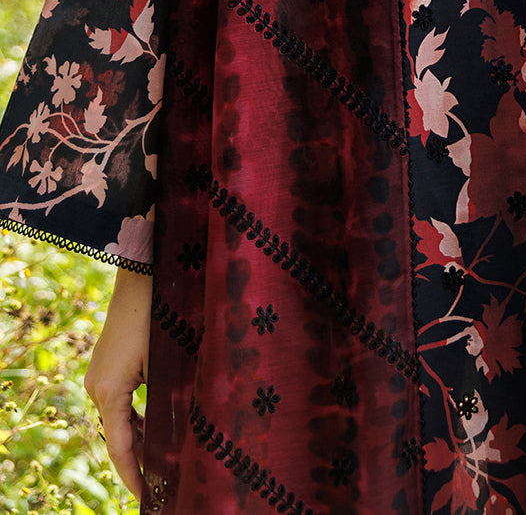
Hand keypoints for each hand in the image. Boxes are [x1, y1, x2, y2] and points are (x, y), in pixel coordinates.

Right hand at [84, 266, 151, 501]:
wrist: (142, 274)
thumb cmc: (159, 315)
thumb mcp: (168, 360)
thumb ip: (171, 396)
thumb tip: (188, 430)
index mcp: (109, 391)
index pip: (120, 447)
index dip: (133, 475)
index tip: (147, 497)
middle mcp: (96, 387)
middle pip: (116, 437)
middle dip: (136, 462)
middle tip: (158, 485)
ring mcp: (98, 375)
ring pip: (117, 420)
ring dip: (136, 440)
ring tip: (157, 465)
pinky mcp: (105, 365)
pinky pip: (117, 402)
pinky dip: (132, 419)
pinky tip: (150, 430)